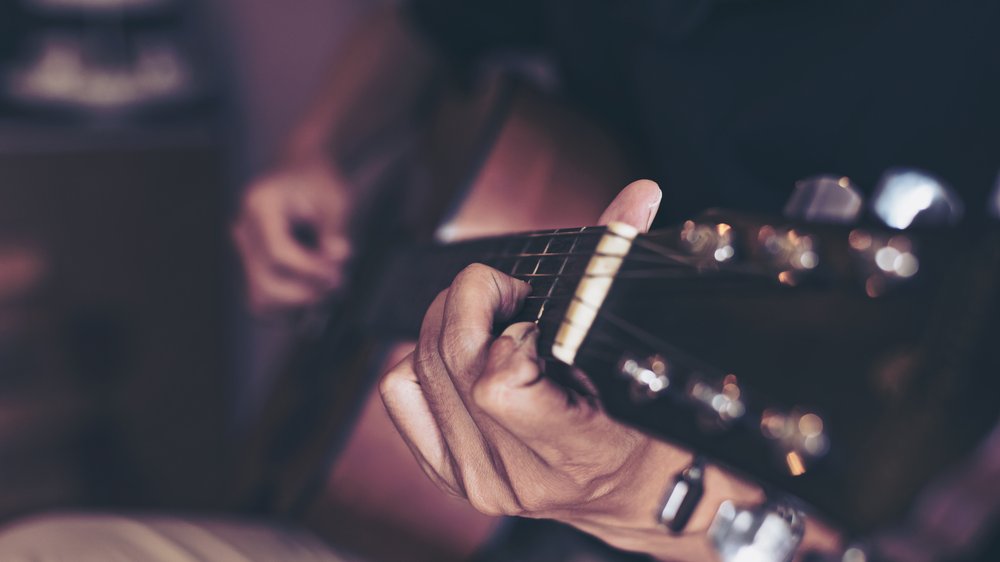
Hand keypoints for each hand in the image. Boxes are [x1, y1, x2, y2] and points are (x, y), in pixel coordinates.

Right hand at [232, 158, 352, 313]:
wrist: (302, 172)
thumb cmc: (319, 182)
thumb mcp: (335, 199)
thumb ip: (336, 229)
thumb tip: (338, 256)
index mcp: (260, 205)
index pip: (278, 252)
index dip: (309, 270)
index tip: (336, 274)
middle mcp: (244, 228)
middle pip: (265, 280)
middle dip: (303, 291)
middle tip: (335, 285)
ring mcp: (244, 247)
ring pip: (259, 296)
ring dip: (295, 301)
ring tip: (324, 288)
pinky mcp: (250, 261)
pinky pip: (262, 295)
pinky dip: (287, 300)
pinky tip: (311, 288)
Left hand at [380, 180, 762, 557]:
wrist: (632, 491)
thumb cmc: (646, 425)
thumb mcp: (638, 354)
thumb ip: (620, 269)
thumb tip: (638, 194)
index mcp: (571, 450)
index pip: (499, 383)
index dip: (515, 329)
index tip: (543, 318)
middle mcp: (514, 472)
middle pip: (451, 355)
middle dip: (478, 298)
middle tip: (515, 298)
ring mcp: (474, 476)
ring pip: (420, 364)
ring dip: (451, 320)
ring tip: (495, 322)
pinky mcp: (445, 470)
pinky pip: (398, 390)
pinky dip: (421, 356)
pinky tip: (462, 352)